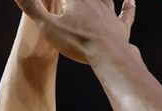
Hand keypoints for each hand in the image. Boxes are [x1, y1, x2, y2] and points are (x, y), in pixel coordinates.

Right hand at [14, 0, 135, 64]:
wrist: (108, 55)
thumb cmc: (77, 41)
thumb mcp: (48, 26)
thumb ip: (32, 7)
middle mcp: (94, 0)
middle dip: (76, 0)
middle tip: (72, 3)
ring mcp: (109, 13)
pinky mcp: (120, 27)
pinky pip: (126, 13)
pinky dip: (129, 6)